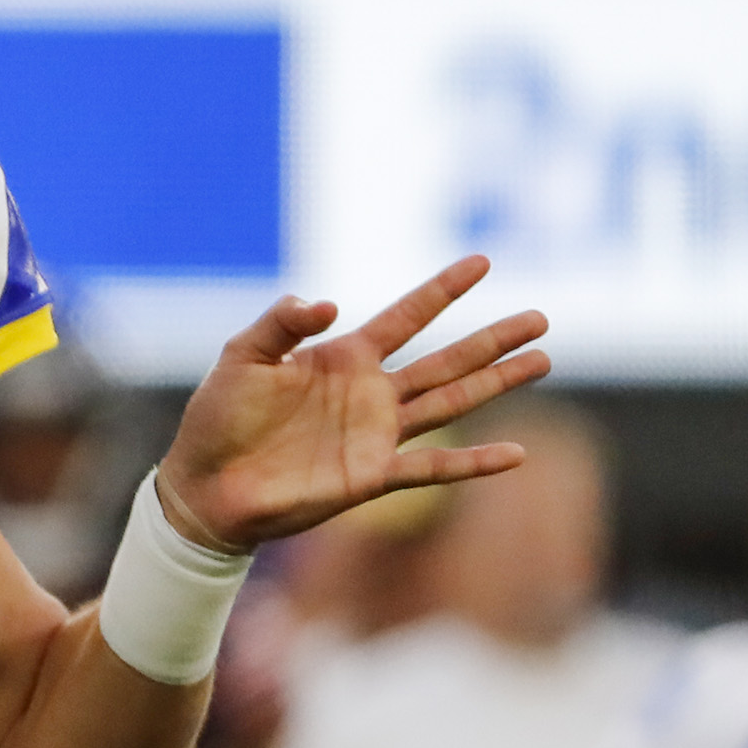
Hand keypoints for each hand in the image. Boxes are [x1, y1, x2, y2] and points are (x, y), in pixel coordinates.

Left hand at [153, 255, 547, 551]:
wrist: (206, 487)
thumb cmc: (217, 420)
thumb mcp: (241, 357)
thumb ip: (280, 324)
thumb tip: (326, 302)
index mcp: (342, 358)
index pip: (405, 316)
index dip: (443, 290)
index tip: (482, 261)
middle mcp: (370, 393)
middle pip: (445, 358)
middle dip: (492, 338)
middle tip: (541, 317)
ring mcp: (376, 435)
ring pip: (451, 402)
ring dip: (497, 382)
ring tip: (541, 360)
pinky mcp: (372, 477)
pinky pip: (434, 467)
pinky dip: (474, 463)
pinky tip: (516, 454)